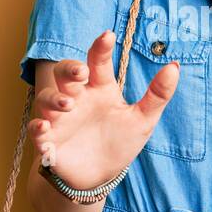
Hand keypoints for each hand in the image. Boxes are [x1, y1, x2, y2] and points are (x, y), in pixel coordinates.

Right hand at [27, 30, 179, 188]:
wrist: (101, 175)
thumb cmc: (120, 141)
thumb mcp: (143, 119)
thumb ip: (157, 94)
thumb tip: (175, 66)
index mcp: (100, 88)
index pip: (97, 61)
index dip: (100, 47)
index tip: (107, 36)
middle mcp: (77, 98)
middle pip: (65, 73)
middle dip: (69, 69)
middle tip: (81, 72)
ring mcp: (60, 118)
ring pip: (46, 97)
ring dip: (54, 98)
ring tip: (68, 105)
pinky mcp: (49, 140)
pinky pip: (36, 129)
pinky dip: (38, 128)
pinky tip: (45, 129)